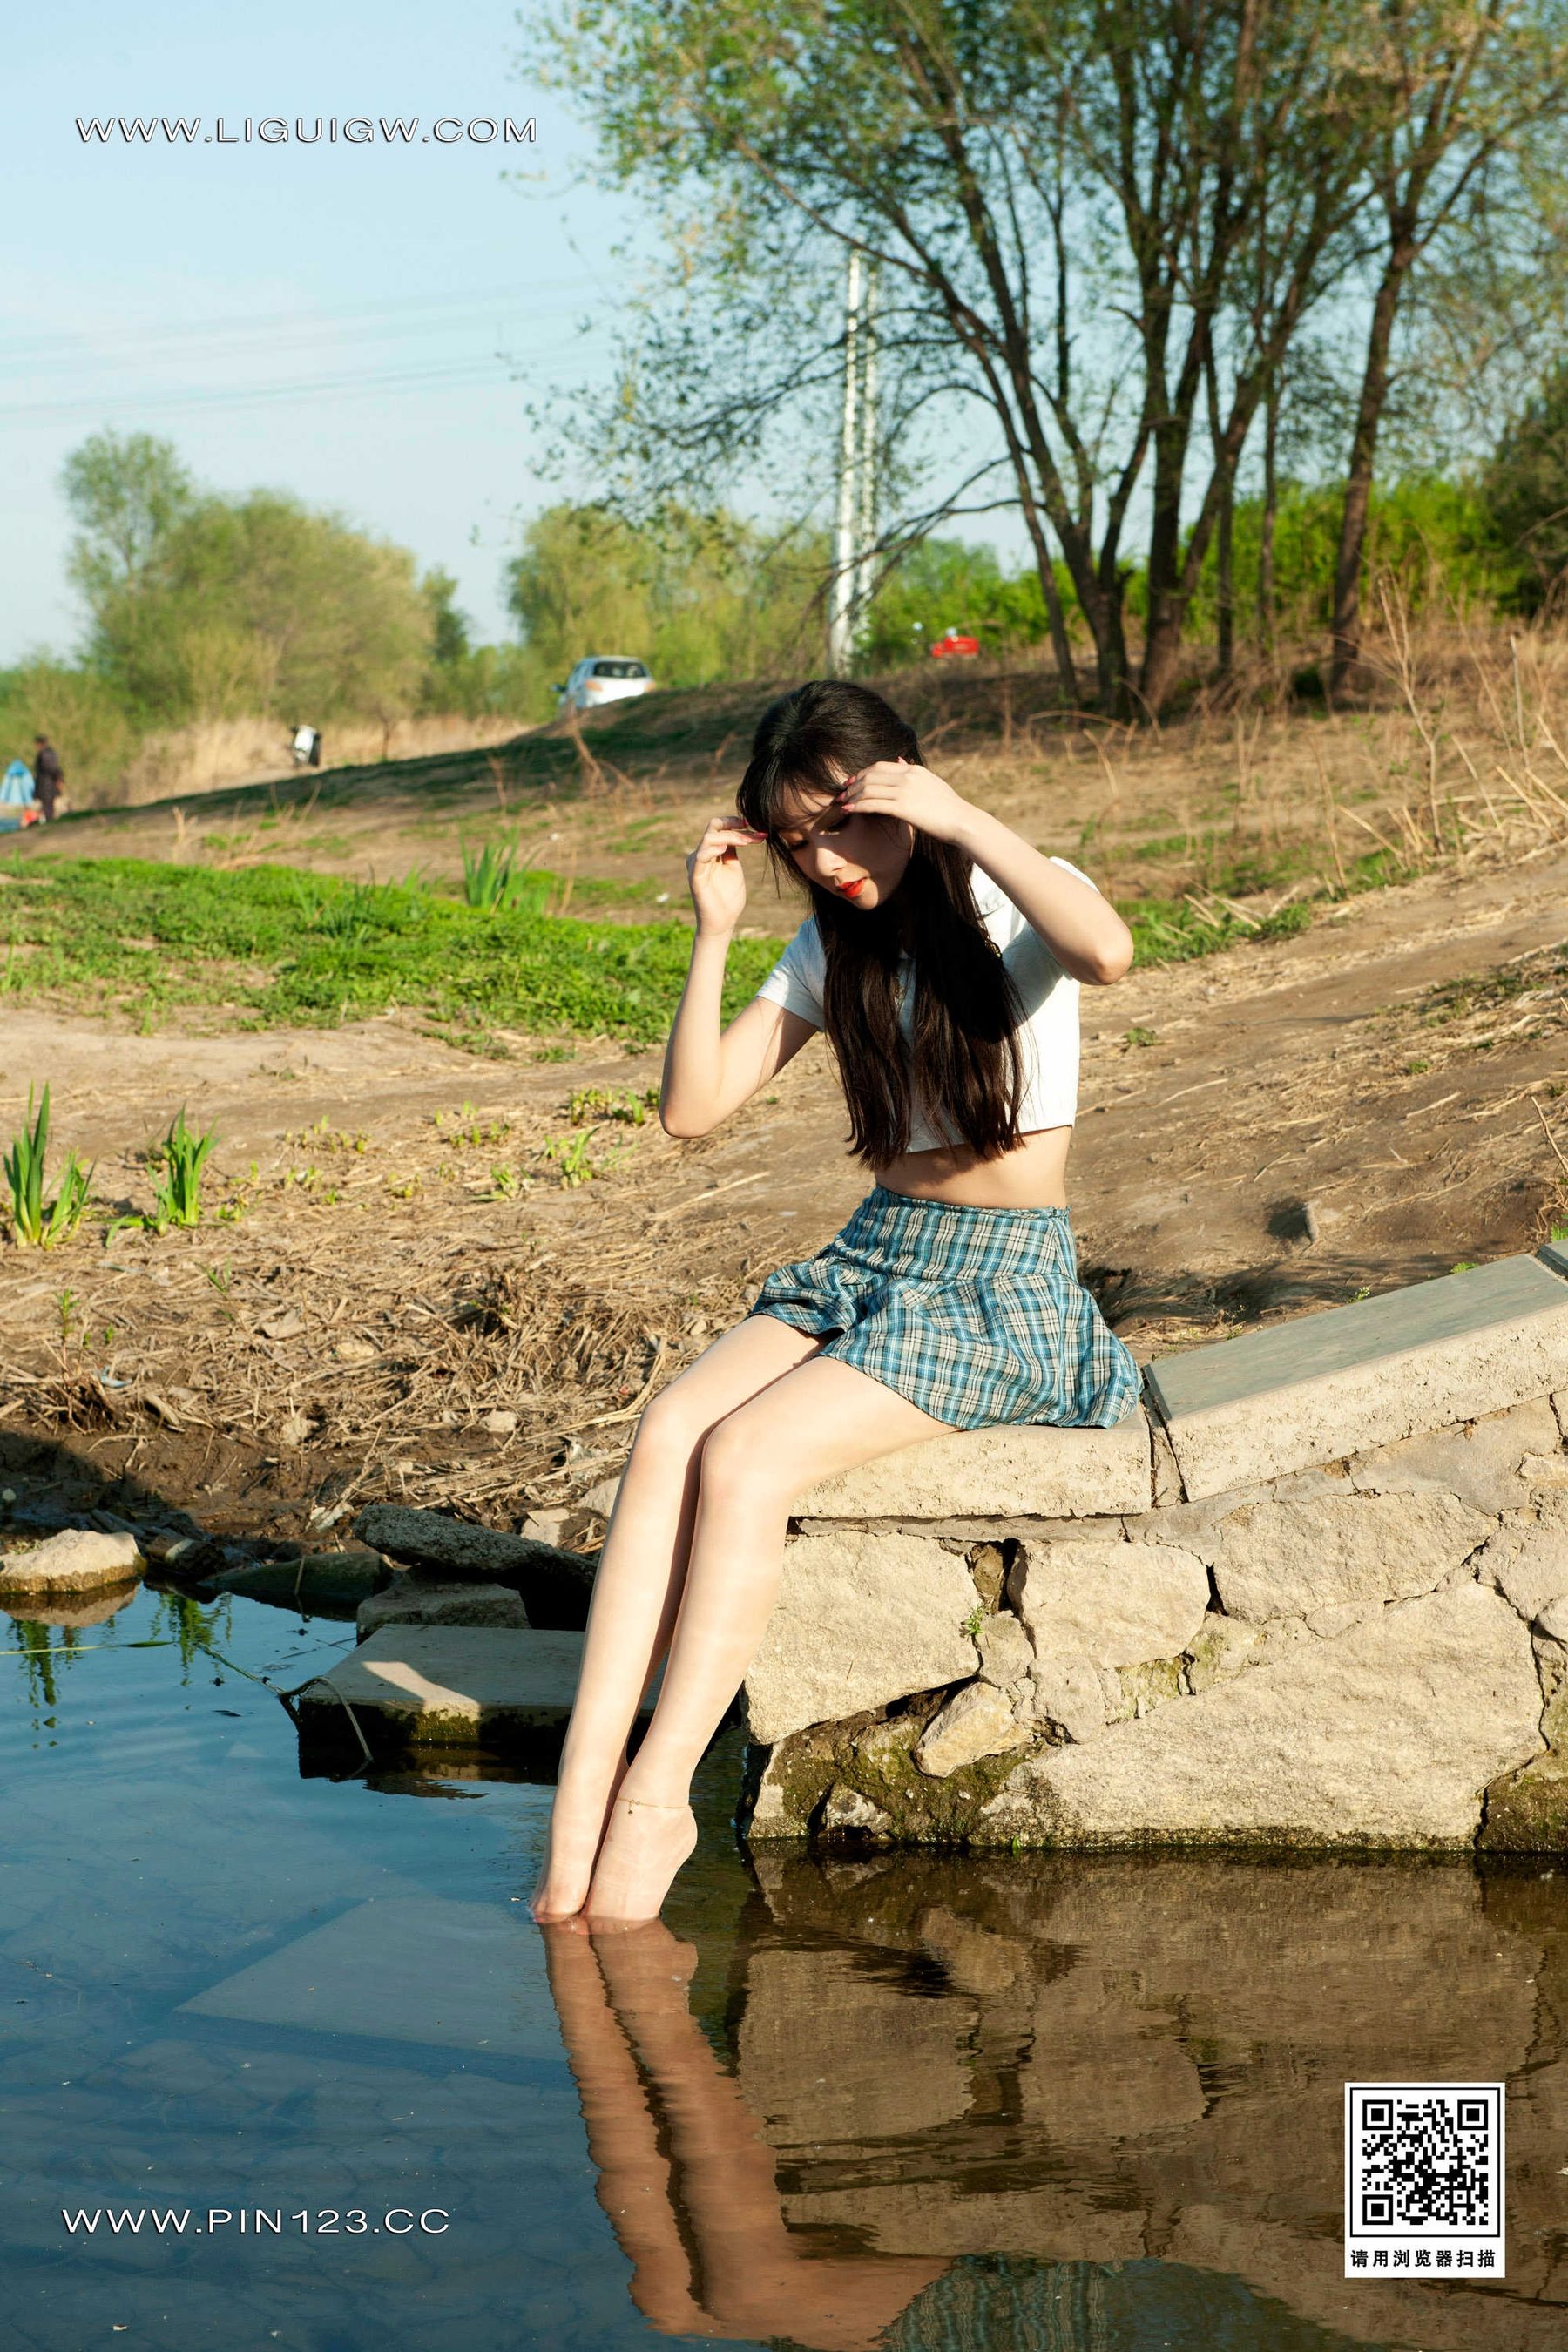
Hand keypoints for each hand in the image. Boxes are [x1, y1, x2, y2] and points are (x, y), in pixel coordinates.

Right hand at [686, 813, 763, 935]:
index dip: (735, 823)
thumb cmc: (728, 897)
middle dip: (735, 827)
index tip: (753, 825)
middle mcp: (701, 854)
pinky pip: (700, 857)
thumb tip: (742, 832)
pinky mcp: (694, 876)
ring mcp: (696, 864)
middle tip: (754, 833)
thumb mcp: (734, 867)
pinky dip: (711, 850)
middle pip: (714, 828)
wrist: (723, 922)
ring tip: (746, 842)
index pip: (720, 828)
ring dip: (730, 837)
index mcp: (711, 851)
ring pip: (709, 838)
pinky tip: (724, 849)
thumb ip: (733, 850)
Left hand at [834, 757, 974, 844]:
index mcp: (913, 770)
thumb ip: (913, 772)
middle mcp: (907, 776)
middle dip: (852, 785)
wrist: (962, 821)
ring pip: (869, 789)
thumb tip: (899, 760)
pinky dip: (857, 806)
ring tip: (842, 804)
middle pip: (870, 775)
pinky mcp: (903, 807)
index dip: (862, 774)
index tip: (851, 783)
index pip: (879, 766)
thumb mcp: (931, 782)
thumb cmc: (949, 807)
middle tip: (842, 794)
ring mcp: (905, 791)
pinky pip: (873, 804)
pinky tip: (849, 810)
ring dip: (852, 796)